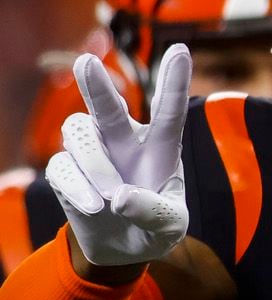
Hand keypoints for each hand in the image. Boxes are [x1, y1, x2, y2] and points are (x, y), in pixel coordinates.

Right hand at [48, 45, 188, 270]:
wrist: (123, 248)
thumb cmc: (155, 228)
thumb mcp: (170, 226)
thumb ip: (155, 212)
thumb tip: (121, 197)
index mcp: (161, 149)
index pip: (170, 112)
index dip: (174, 82)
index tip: (181, 50)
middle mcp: (125, 141)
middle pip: (108, 107)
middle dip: (95, 85)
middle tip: (86, 62)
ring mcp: (93, 153)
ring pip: (80, 137)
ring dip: (95, 167)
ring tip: (108, 198)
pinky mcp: (66, 170)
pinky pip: (62, 167)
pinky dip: (77, 188)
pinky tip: (92, 206)